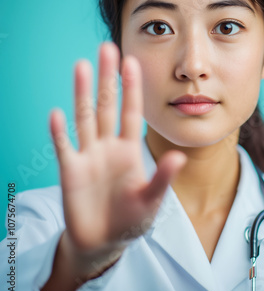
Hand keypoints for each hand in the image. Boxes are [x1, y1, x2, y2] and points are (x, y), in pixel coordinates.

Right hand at [49, 42, 186, 256]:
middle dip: (107, 78)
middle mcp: (107, 146)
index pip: (131, 111)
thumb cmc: (130, 219)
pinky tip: (57, 114)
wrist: (103, 242)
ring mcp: (88, 156)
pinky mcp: (70, 171)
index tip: (132, 61)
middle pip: (106, 105)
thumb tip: (179, 158)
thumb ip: (162, 179)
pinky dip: (60, 132)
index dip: (132, 87)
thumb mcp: (151, 200)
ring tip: (81, 66)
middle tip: (107, 48)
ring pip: (85, 118)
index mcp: (129, 148)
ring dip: (82, 93)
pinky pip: (64, 148)